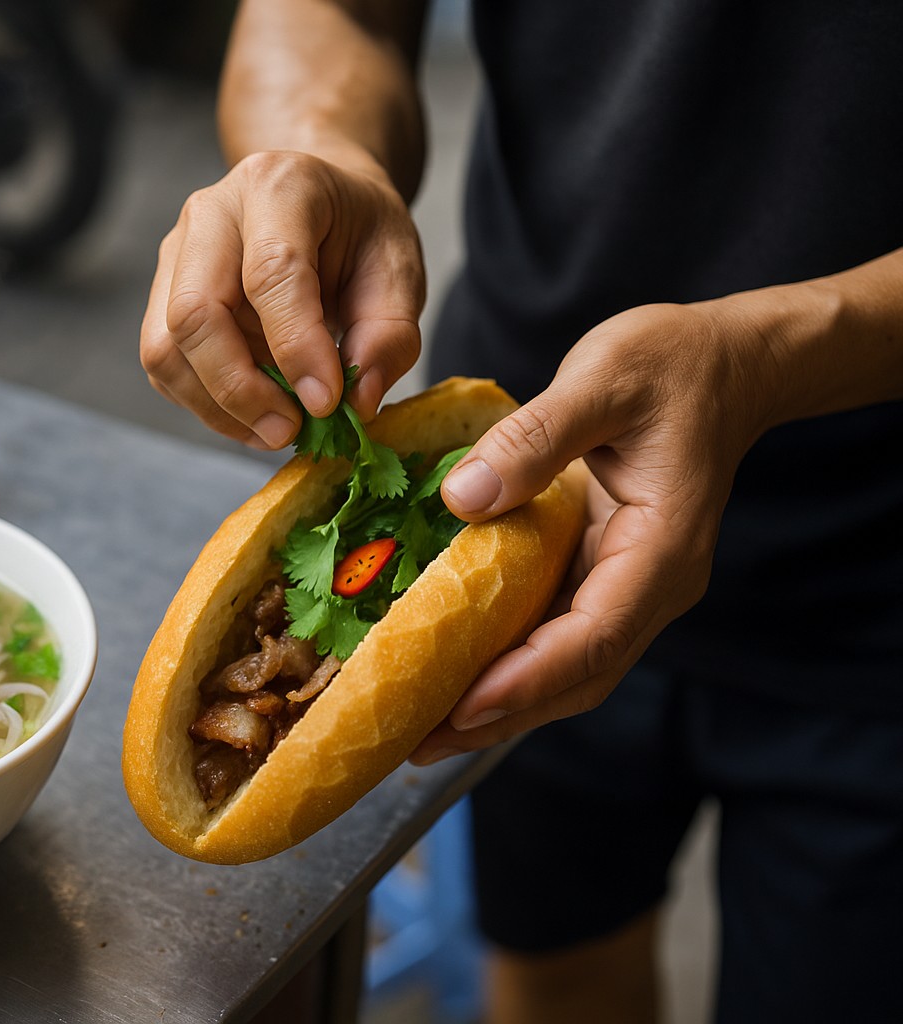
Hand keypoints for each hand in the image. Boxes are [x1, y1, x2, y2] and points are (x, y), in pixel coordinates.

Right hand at [139, 150, 425, 448]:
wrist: (320, 204)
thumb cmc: (359, 233)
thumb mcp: (400, 269)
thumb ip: (389, 335)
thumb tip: (357, 401)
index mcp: (279, 186)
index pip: (271, 272)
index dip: (296, 347)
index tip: (326, 403)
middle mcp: (211, 213)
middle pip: (195, 311)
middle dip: (240, 388)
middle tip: (289, 430)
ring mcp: (176, 254)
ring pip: (165, 347)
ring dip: (216, 406)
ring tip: (273, 430)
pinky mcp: (162, 295)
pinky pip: (165, 366)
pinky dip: (205, 405)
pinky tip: (253, 415)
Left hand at [409, 300, 778, 763]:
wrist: (722, 362)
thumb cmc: (672, 364)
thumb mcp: (603, 379)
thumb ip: (537, 438)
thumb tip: (466, 497)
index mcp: (660, 549)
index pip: (593, 637)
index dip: (527, 680)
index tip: (463, 708)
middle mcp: (648, 583)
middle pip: (576, 676)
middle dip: (498, 716)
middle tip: (416, 744)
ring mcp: (626, 584)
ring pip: (564, 667)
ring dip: (496, 702)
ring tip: (419, 728)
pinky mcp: (600, 574)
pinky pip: (551, 633)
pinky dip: (503, 661)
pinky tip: (448, 670)